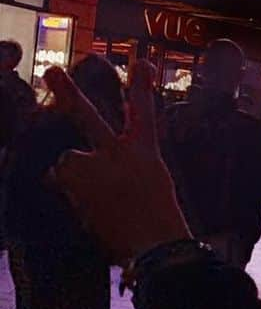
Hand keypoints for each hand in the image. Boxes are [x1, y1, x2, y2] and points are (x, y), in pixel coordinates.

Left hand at [45, 60, 190, 263]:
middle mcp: (118, 153)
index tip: (142, 63)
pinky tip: (93, 213)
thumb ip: (119, 170)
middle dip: (69, 94)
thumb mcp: (151, 187)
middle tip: (53, 73)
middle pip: (88, 117)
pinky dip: (70, 195)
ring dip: (74, 179)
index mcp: (145, 152)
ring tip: (98, 202)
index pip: (143, 112)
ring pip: (69, 163)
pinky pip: (60, 184)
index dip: (141, 86)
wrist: (156, 245)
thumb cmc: (158, 223)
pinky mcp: (76, 184)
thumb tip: (78, 170)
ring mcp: (95, 167)